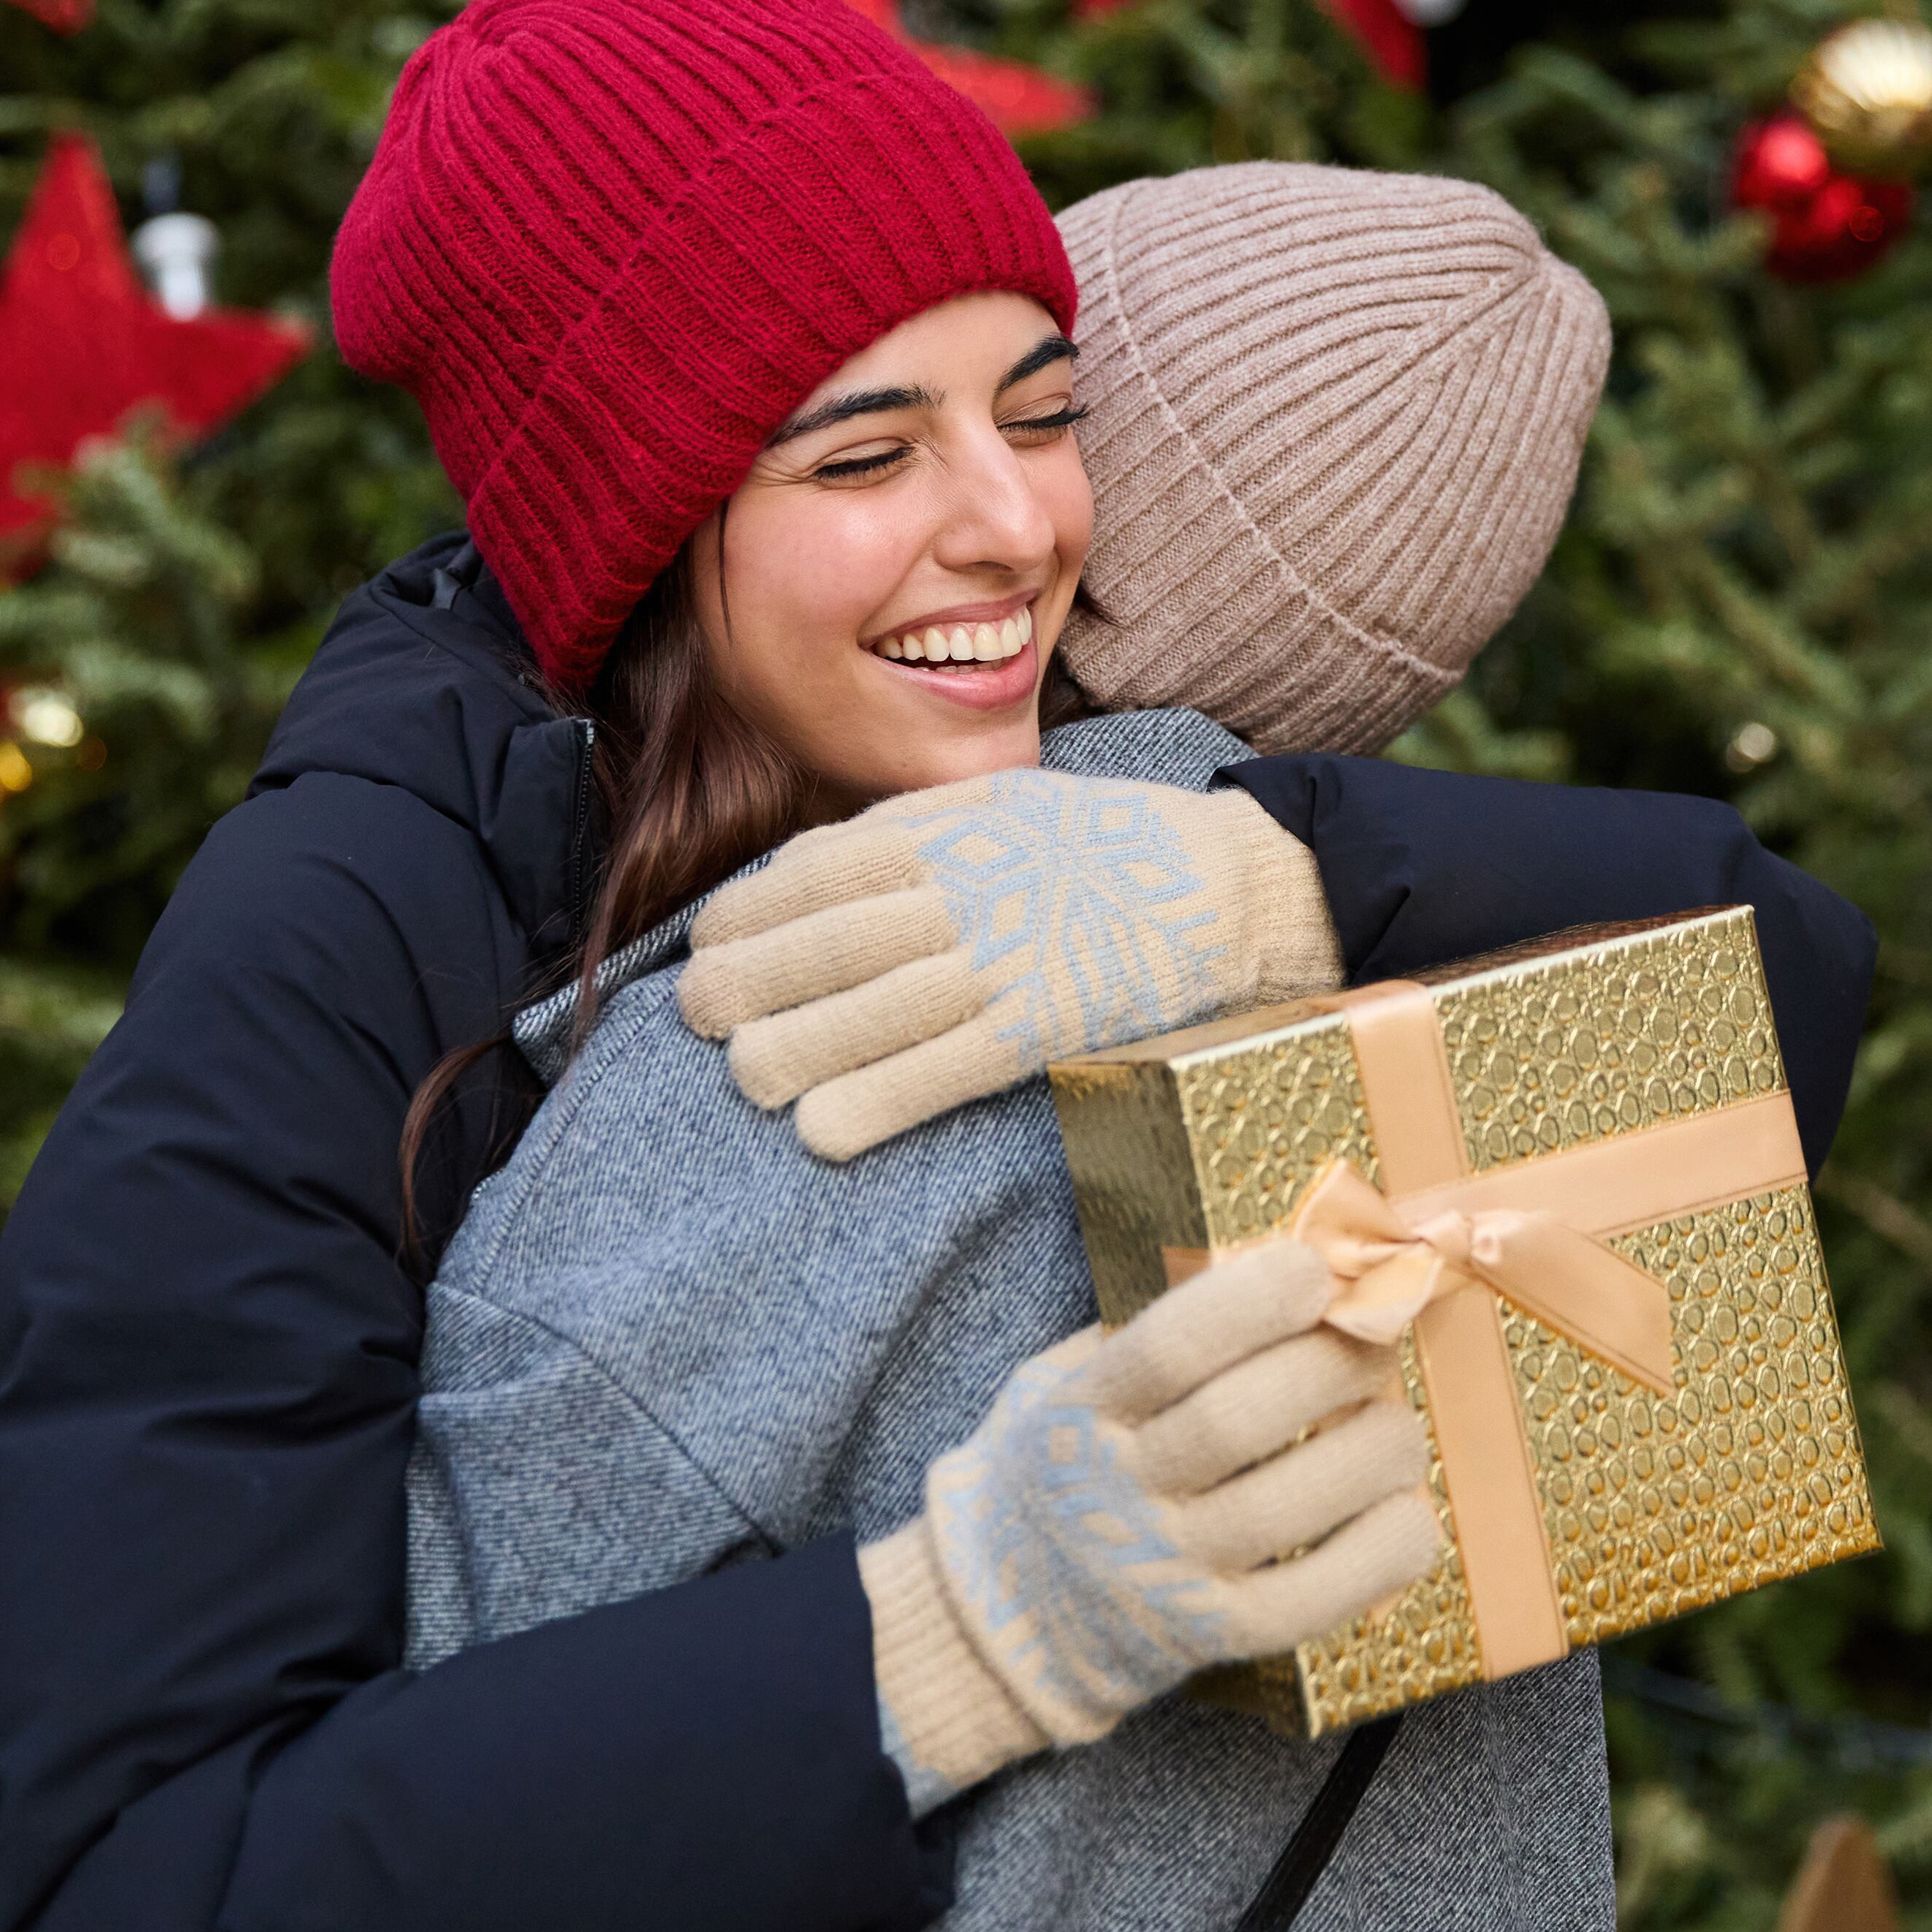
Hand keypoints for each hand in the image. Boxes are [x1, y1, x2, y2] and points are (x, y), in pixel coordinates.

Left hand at [674, 769, 1343, 1160]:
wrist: (1235, 881)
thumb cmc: (1114, 844)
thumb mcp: (1010, 799)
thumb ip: (916, 823)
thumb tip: (810, 861)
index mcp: (953, 829)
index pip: (819, 868)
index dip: (749, 909)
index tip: (708, 942)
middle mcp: (969, 891)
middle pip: (828, 938)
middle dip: (747, 978)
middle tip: (697, 1014)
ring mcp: (1007, 961)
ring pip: (871, 1007)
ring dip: (791, 1046)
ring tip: (744, 1077)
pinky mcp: (1046, 1027)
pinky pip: (945, 1069)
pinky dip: (877, 1099)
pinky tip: (823, 1132)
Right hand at [857, 1239, 1436, 1809]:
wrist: (1010, 1611)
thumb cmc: (1067, 1463)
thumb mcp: (1069, 1379)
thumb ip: (1154, 1333)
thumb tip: (1285, 1270)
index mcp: (1079, 1410)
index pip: (1169, 1347)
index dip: (1255, 1301)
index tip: (1319, 1271)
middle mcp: (1113, 1494)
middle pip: (1238, 1421)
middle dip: (1332, 1367)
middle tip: (1375, 1346)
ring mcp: (1163, 1573)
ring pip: (1283, 1510)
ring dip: (1371, 1454)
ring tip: (1396, 1428)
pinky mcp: (1209, 1635)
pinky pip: (1310, 1600)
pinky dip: (1378, 1553)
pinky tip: (1406, 1511)